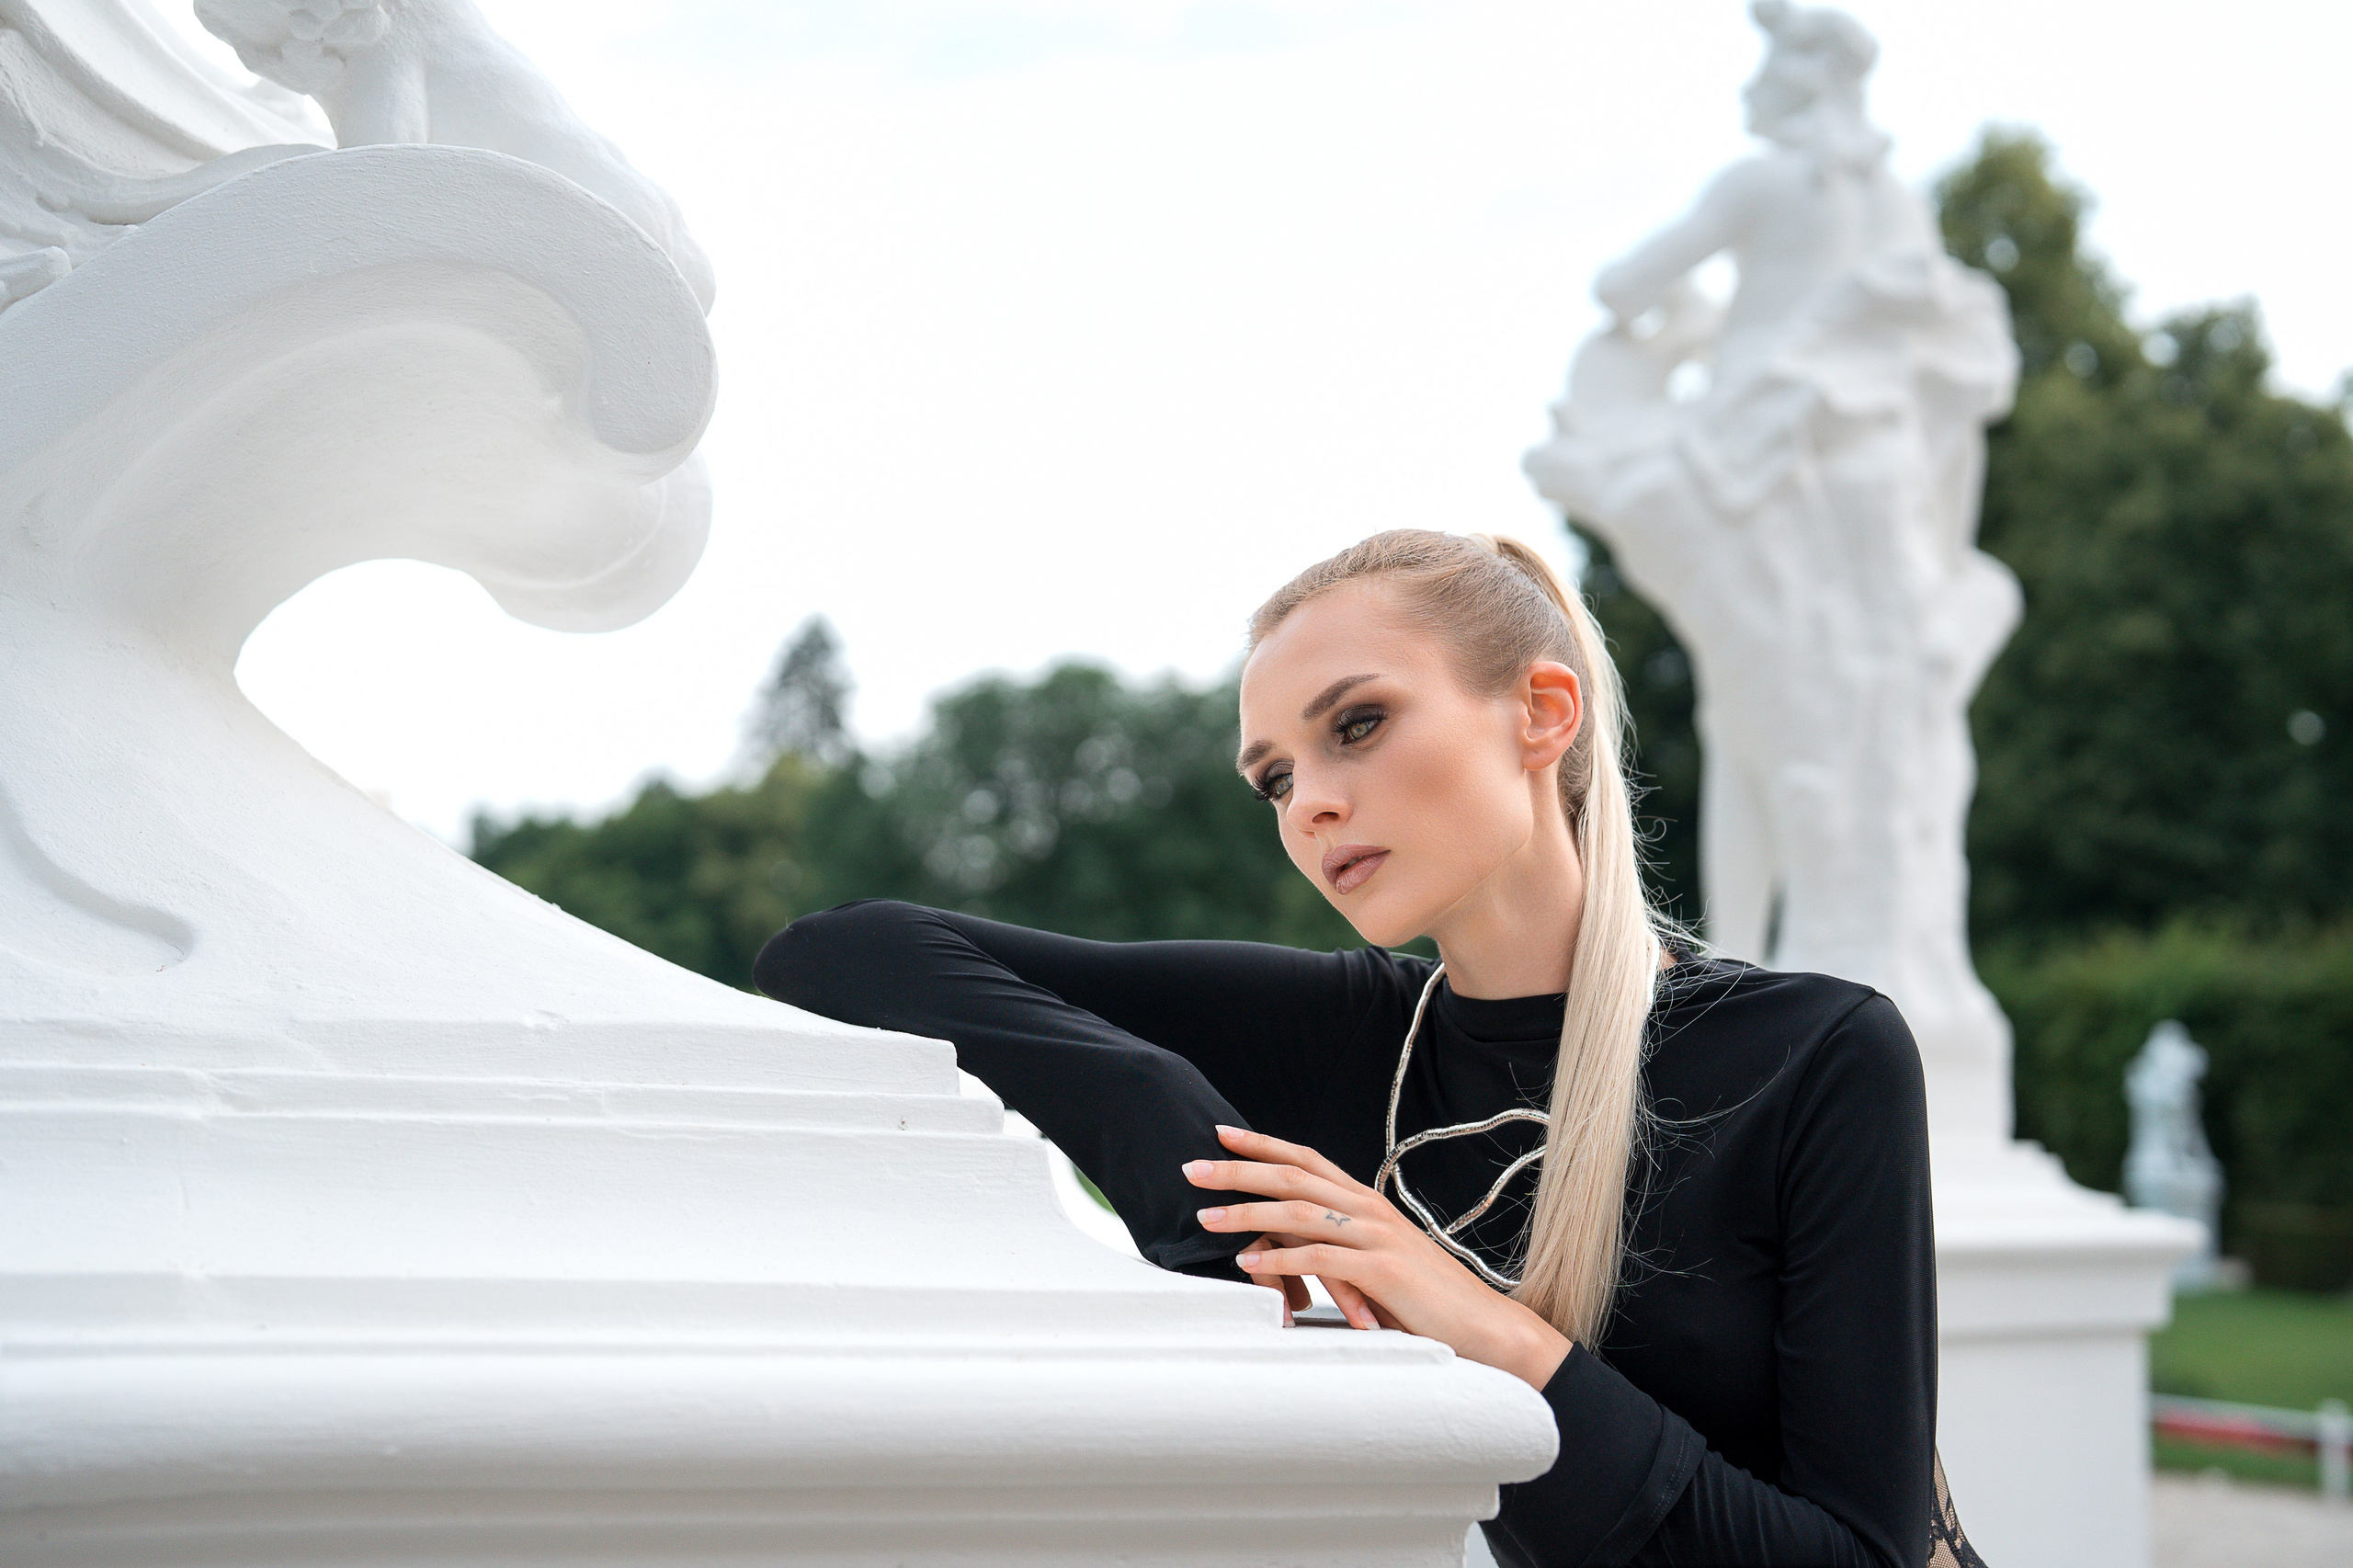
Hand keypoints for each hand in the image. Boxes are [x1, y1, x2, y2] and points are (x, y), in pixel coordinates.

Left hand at [1184, 1124, 1572, 1390]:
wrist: (1483, 1324)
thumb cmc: (1425, 1297)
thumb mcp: (1374, 1260)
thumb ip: (1335, 1245)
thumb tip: (1281, 1245)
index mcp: (1366, 1202)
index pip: (1305, 1160)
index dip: (1262, 1145)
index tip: (1221, 1134)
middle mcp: (1368, 1210)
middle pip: (1292, 1178)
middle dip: (1238, 1170)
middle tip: (1192, 1168)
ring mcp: (1376, 1238)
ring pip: (1298, 1214)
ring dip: (1246, 1214)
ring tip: (1206, 1217)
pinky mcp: (1381, 1271)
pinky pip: (1320, 1259)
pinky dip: (1279, 1261)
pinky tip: (1248, 1264)